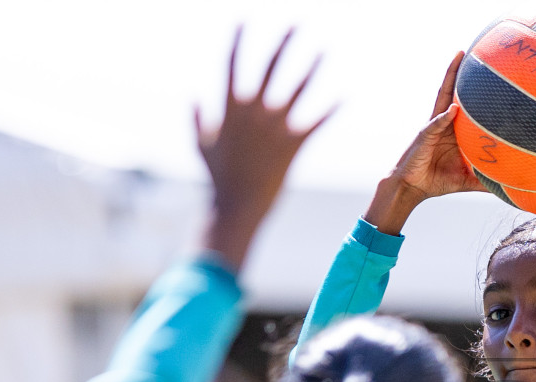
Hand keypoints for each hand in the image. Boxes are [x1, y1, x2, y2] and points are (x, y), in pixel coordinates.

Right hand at [197, 29, 332, 270]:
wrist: (236, 206)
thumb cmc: (218, 178)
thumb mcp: (201, 145)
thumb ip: (197, 119)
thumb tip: (192, 97)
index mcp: (229, 107)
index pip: (232, 64)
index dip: (238, 40)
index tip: (243, 20)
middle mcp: (252, 111)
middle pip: (270, 66)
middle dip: (284, 41)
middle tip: (297, 21)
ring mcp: (273, 127)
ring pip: (297, 88)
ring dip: (312, 67)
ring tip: (324, 49)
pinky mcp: (292, 145)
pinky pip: (315, 122)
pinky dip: (330, 109)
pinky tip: (343, 97)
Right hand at [364, 52, 486, 234]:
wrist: (412, 188)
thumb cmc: (437, 181)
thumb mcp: (466, 180)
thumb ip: (484, 181)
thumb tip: (509, 188)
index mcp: (454, 130)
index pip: (465, 104)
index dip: (474, 88)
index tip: (488, 72)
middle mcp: (444, 123)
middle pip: (453, 91)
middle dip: (460, 71)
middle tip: (473, 51)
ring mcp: (434, 126)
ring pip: (443, 96)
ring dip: (450, 77)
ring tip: (459, 57)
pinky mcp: (424, 136)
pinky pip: (435, 124)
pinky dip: (444, 117)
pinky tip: (453, 109)